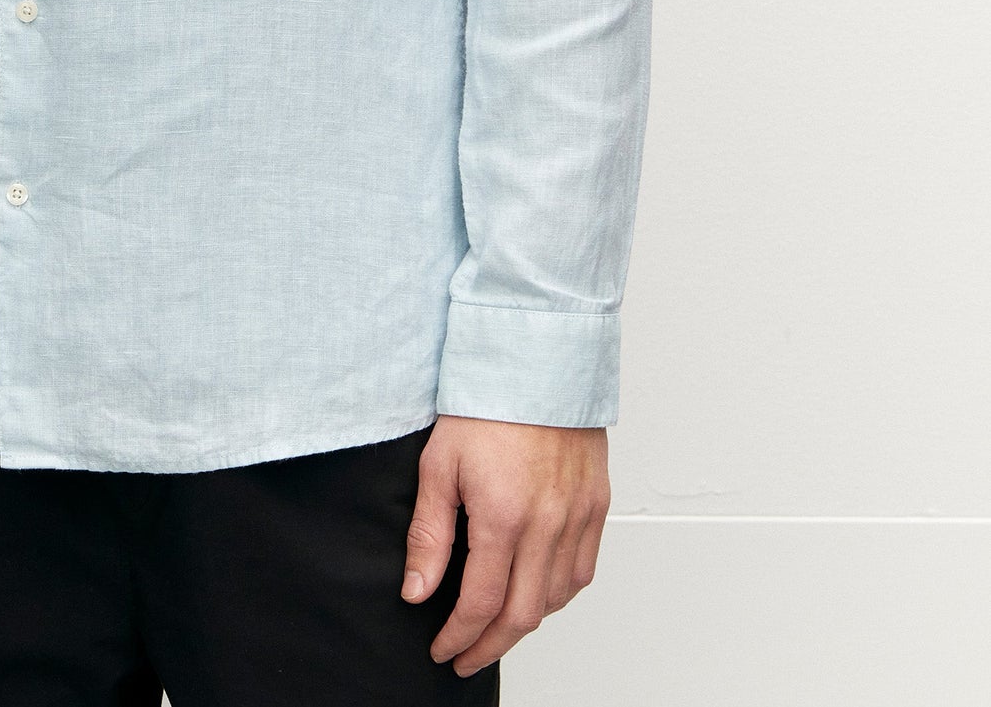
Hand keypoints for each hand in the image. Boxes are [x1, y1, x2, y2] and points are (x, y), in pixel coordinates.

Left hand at [402, 415, 608, 676]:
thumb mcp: (438, 465)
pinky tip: (536, 594)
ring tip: (494, 628)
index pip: (483, 603)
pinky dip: (559, 594)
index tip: (442, 649)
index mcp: (504, 516)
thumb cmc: (483, 403)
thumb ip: (428, 535)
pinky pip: (583, 571)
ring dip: (524, 623)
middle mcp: (548, 524)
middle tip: (465, 657)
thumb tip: (417, 592)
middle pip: (523, 615)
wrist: (535, 358)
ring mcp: (578, 516)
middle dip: (490, 646)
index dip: (460, 636)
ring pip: (557, 599)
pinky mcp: (597, 504)